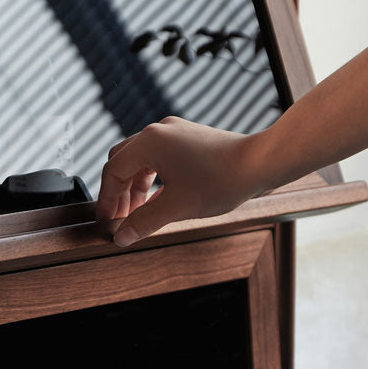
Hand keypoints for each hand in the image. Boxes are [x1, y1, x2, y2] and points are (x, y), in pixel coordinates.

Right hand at [96, 116, 262, 246]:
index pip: (113, 170)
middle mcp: (157, 131)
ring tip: (137, 212)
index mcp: (149, 143)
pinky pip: (157, 156)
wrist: (261, 163)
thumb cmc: (221, 181)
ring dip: (134, 186)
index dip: (106, 198)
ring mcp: (173, 131)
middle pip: (122, 160)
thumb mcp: (177, 207)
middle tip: (119, 218)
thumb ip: (144, 222)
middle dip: (117, 191)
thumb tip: (120, 237)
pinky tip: (155, 198)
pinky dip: (151, 177)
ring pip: (140, 159)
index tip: (106, 220)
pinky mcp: (186, 137)